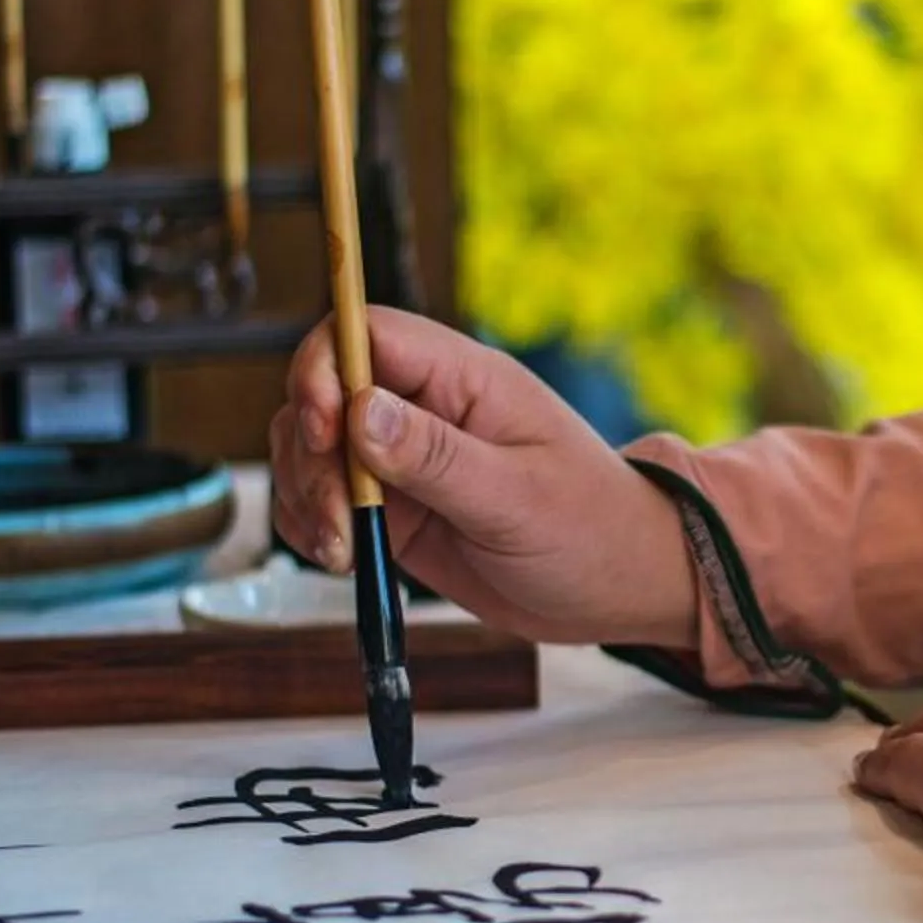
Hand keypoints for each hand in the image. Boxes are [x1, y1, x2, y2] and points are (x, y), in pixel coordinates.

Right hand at [270, 308, 699, 649]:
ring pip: (313, 449)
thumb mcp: (517, 497)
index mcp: (465, 380)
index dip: (325, 371)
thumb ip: (435, 456)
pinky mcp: (394, 507)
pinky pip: (325, 498)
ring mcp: (403, 459)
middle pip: (324, 394)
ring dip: (307, 495)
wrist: (616, 588)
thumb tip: (359, 410)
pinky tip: (340, 557)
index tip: (324, 433)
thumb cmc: (591, 530)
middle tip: (339, 520)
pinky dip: (312, 525)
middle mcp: (425, 410)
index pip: (367, 334)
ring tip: (343, 550)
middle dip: (311, 455)